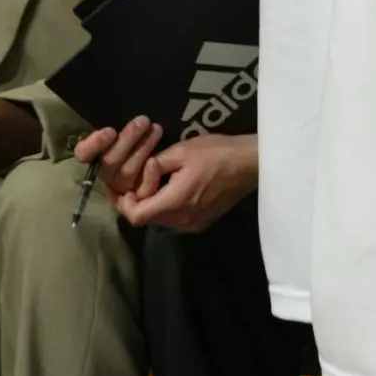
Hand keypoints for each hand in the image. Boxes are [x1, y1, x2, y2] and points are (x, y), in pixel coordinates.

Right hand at [74, 117, 163, 206]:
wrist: (172, 153)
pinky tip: (157, 160)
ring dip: (142, 150)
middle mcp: (106, 172)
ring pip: (126, 175)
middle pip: (109, 162)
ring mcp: (121, 187)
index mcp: (97, 154)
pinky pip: (141, 191)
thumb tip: (113, 110)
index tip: (110, 131)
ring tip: (157, 129)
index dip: (93, 145)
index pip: (83, 153)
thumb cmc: (145, 133)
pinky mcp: (138, 197)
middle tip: (143, 121)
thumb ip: (119, 124)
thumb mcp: (129, 125)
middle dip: (127, 140)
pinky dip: (149, 177)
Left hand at [115, 133, 258, 231]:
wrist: (250, 164)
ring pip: (160, 218)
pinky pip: (175, 217)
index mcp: (174, 203)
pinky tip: (176, 185)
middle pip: (147, 217)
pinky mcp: (202, 222)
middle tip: (141, 175)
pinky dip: (169, 204)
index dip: (124, 202)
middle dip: (139, 198)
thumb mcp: (182, 150)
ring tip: (160, 177)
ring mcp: (192, 224)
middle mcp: (181, 221)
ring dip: (154, 201)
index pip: (135, 216)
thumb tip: (141, 172)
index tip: (125, 184)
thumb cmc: (217, 153)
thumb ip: (156, 164)